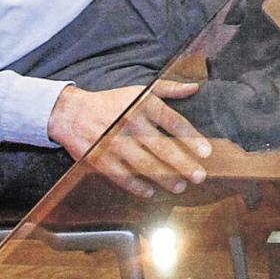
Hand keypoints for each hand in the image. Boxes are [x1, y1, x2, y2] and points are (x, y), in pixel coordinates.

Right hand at [46, 81, 210, 197]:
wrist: (73, 113)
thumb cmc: (112, 102)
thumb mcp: (141, 89)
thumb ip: (169, 89)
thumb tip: (194, 88)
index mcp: (143, 104)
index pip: (172, 121)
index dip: (191, 137)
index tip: (206, 152)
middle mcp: (130, 123)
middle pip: (161, 146)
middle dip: (182, 163)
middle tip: (199, 176)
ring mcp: (115, 143)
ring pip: (144, 164)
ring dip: (164, 177)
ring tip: (179, 186)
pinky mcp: (101, 159)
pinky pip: (122, 176)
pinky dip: (136, 186)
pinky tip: (150, 191)